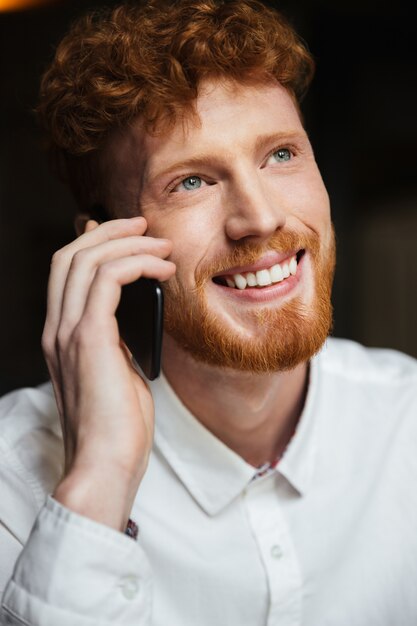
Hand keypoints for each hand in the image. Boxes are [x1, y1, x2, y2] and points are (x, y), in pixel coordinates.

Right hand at [42, 216, 175, 530]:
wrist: (106, 465)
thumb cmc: (118, 427)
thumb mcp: (118, 373)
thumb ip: (119, 342)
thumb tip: (137, 315)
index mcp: (63, 336)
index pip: (68, 272)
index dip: (96, 243)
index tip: (133, 236)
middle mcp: (58, 328)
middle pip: (71, 255)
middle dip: (111, 231)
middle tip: (146, 226)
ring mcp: (68, 332)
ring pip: (86, 259)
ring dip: (129, 243)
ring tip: (162, 247)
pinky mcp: (90, 338)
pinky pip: (107, 279)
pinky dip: (136, 264)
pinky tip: (161, 270)